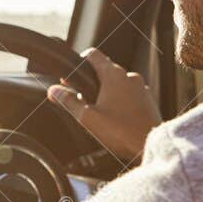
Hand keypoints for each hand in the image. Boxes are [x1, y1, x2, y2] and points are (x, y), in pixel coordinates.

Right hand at [46, 48, 160, 161]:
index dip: (79, 62)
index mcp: (113, 75)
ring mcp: (142, 88)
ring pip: (119, 84)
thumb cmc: (120, 132)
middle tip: (83, 101)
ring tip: (100, 114)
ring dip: (107, 93)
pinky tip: (116, 119)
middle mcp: (130, 76)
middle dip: (92, 83)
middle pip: (105, 71)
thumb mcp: (87, 117)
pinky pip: (130, 95)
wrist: (149, 146)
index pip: (93, 55)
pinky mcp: (148, 101)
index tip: (72, 77)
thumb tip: (54, 90)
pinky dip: (121, 102)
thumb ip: (69, 101)